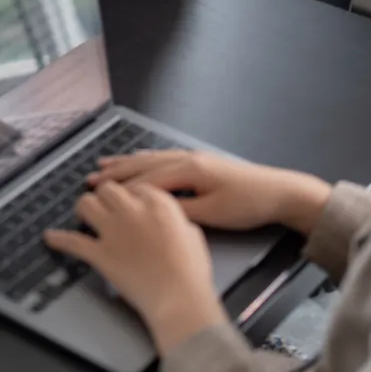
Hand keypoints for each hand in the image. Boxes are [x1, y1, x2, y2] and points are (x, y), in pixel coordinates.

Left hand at [44, 182, 226, 353]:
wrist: (179, 300)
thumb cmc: (191, 273)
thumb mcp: (193, 235)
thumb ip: (176, 220)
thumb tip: (169, 220)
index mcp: (159, 204)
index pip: (136, 186)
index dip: (130, 194)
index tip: (127, 201)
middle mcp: (133, 211)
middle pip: (107, 189)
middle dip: (105, 196)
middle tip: (104, 206)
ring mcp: (114, 231)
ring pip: (86, 204)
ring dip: (83, 209)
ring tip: (83, 215)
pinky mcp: (100, 253)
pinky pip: (72, 242)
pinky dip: (59, 240)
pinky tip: (50, 237)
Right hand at [88, 150, 333, 235]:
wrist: (280, 192)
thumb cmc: (247, 205)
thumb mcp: (213, 214)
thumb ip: (180, 211)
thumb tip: (152, 210)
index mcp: (188, 170)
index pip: (146, 180)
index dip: (120, 188)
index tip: (97, 193)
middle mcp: (186, 159)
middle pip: (143, 164)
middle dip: (116, 172)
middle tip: (90, 177)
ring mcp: (193, 158)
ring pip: (151, 158)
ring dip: (127, 163)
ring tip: (104, 164)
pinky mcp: (200, 162)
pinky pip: (162, 158)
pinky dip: (144, 159)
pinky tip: (139, 159)